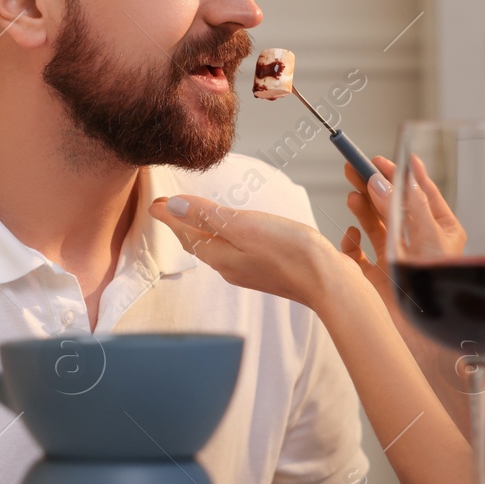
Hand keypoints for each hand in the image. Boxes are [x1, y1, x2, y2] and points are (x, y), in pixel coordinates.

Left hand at [147, 195, 355, 308]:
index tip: (154, 201)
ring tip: (194, 216)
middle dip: (181, 224)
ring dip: (202, 230)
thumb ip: (207, 216)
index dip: (169, 215)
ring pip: (216, 247)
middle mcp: (231, 267)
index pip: (185, 233)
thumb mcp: (244, 226)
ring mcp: (250, 270)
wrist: (329, 282)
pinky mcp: (268, 268)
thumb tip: (170, 206)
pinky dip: (225, 236)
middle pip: (198, 243)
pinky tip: (234, 231)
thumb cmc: (291, 252)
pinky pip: (236, 250)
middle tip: (167, 207)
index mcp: (220, 256)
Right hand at [341, 154, 466, 283]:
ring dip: (362, 207)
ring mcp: (394, 259)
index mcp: (440, 231)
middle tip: (355, 167)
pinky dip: (351, 240)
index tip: (383, 159)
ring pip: (373, 223)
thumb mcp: (428, 236)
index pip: (420, 193)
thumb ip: (403, 204)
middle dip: (374, 185)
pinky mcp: (374, 276)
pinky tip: (351, 235)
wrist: (424, 331)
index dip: (402, 174)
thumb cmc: (436, 285)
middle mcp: (417, 243)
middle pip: (392, 204)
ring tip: (352, 194)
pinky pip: (356, 252)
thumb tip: (381, 181)